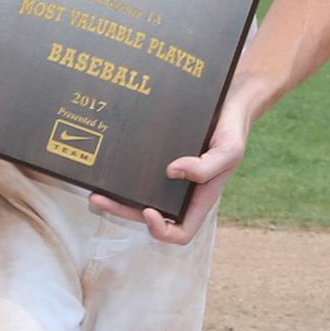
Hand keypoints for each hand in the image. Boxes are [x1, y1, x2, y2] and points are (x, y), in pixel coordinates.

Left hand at [87, 99, 247, 244]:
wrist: (230, 99)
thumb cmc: (233, 128)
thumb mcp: (229, 150)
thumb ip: (207, 167)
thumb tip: (172, 172)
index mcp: (200, 198)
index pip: (181, 232)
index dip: (162, 230)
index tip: (148, 211)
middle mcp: (183, 190)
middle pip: (150, 214)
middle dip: (123, 212)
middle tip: (99, 200)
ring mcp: (171, 173)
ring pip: (140, 195)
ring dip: (117, 198)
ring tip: (95, 190)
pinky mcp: (161, 154)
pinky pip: (141, 171)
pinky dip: (124, 173)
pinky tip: (109, 164)